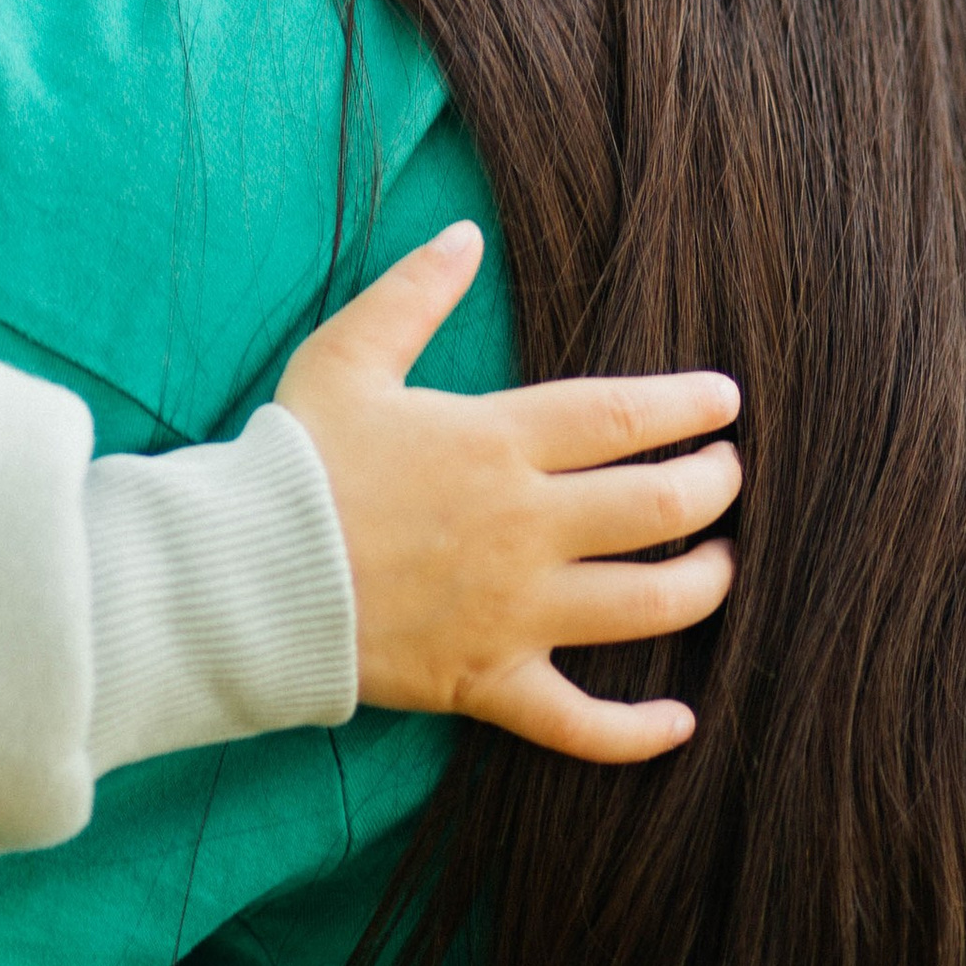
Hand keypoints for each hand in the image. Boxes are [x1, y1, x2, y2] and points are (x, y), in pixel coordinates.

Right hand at [276, 221, 739, 763]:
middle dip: (713, 487)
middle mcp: (523, 528)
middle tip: (725, 474)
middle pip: (658, 507)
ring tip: (719, 564)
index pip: (625, 418)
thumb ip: (412, 293)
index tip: (725, 402)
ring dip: (703, 585)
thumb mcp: (346, 357)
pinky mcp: (486, 679)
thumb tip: (464, 235)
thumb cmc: (295, 462)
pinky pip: (579, 722)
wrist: (239, 576)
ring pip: (647, 605)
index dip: (688, 406)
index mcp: (496, 443)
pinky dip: (636, 730)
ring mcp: (512, 610)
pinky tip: (679, 720)